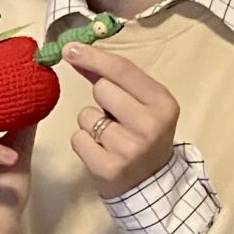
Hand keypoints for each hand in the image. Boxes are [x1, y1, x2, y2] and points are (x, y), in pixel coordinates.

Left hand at [64, 43, 180, 198]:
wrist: (150, 184)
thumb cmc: (143, 135)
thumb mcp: (142, 105)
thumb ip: (114, 79)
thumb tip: (76, 52)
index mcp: (163, 103)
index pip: (122, 70)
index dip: (93, 57)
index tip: (70, 49)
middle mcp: (150, 125)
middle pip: (102, 89)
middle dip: (101, 99)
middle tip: (116, 117)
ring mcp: (129, 149)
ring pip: (86, 115)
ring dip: (91, 124)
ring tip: (110, 137)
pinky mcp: (108, 168)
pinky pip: (77, 138)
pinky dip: (84, 143)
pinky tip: (101, 151)